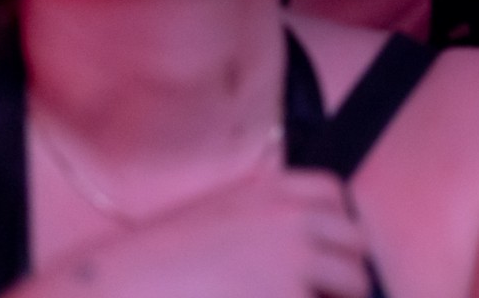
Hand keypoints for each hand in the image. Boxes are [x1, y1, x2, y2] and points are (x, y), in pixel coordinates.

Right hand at [15, 170, 370, 297]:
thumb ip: (267, 222)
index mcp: (274, 191)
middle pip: (358, 245)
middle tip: (314, 293)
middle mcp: (295, 220)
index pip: (338, 197)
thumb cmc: (161, 264)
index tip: (323, 253)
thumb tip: (310, 247)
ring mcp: (297, 262)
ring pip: (355, 284)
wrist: (120, 290)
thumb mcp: (219, 218)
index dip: (335, 230)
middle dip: (343, 273)